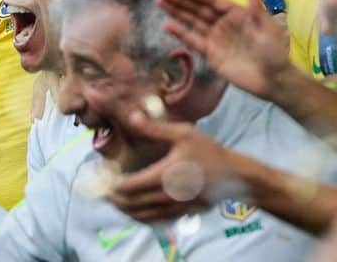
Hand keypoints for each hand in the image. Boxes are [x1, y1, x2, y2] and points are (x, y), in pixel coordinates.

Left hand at [107, 109, 234, 222]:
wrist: (235, 177)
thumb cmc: (210, 152)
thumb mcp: (183, 133)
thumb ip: (155, 128)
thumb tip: (132, 117)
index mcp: (163, 176)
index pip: (129, 187)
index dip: (111, 186)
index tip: (101, 180)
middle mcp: (166, 197)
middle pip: (132, 204)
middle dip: (114, 199)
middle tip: (102, 191)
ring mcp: (174, 209)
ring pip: (142, 216)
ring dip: (125, 210)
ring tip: (115, 200)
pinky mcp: (182, 214)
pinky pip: (154, 220)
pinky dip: (140, 216)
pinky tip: (136, 209)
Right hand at [157, 0, 290, 99]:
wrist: (274, 81)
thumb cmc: (274, 51)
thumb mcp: (267, 28)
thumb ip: (257, 7)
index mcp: (235, 12)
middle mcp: (221, 22)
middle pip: (198, 7)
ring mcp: (215, 37)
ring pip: (192, 21)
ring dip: (176, 11)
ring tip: (159, 0)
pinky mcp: (211, 54)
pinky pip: (194, 41)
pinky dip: (181, 33)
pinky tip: (167, 25)